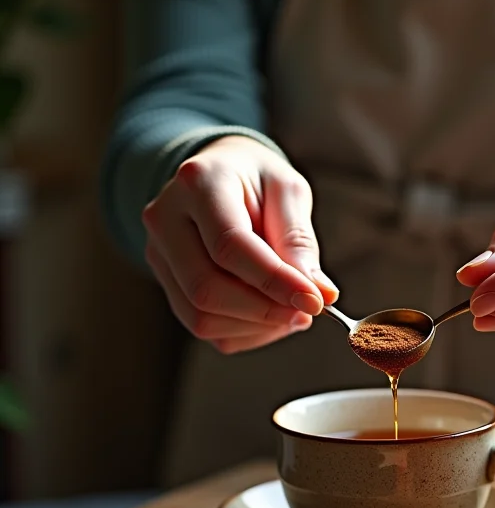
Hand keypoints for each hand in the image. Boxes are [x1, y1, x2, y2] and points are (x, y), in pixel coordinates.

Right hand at [142, 136, 337, 353]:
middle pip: (207, 289)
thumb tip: (321, 293)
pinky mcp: (167, 284)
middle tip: (307, 311)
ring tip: (291, 309)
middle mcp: (166, 220)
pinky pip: (205, 327)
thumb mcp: (288, 193)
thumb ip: (299, 242)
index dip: (275, 281)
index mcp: (198, 183)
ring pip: (202, 317)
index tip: (315, 300)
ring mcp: (159, 256)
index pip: (230, 246)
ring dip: (257, 325)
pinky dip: (246, 331)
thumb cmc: (258, 182)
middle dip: (265, 311)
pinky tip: (270, 312)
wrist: (221, 176)